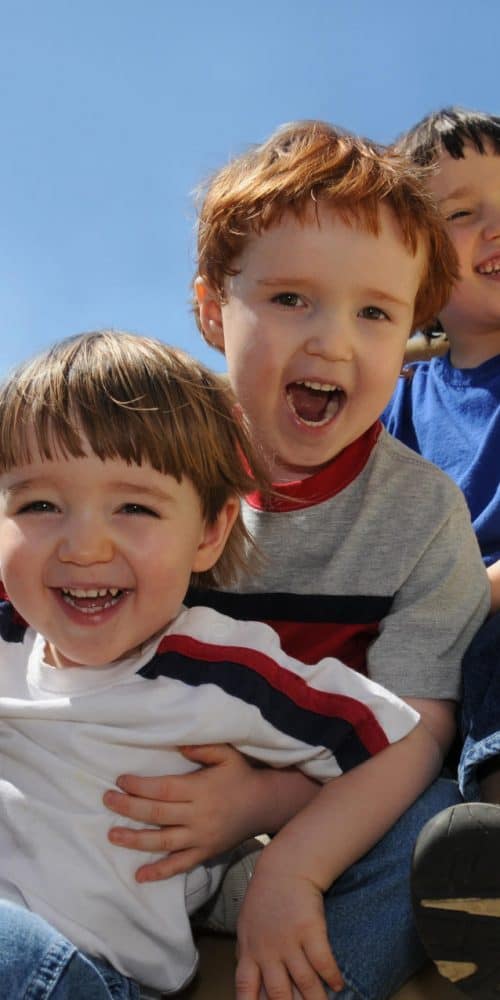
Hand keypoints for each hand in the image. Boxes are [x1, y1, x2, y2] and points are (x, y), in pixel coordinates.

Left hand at [103, 744, 262, 881]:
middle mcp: (199, 815)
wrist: (264, 804)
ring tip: (112, 834)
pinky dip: (159, 873)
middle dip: (128, 808)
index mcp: (201, 790)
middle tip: (107, 800)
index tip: (120, 780)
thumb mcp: (226, 754)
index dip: (139, 786)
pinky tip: (139, 876)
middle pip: (157, 814)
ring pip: (162, 842)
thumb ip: (202, 748)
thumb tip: (176, 746)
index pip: (163, 789)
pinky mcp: (205, 853)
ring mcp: (201, 837)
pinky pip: (179, 866)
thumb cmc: (241, 775)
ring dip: (135, 840)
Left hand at [235, 866, 343, 999]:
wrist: (285, 868)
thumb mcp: (247, 928)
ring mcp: (289, 941)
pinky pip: (323, 961)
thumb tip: (250, 986)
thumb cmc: (265, 899)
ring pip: (304, 983)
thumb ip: (248, 956)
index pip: (245, 990)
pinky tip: (337, 985)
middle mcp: (268, 951)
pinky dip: (332, 976)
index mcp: (249, 952)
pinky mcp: (310, 929)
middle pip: (278, 994)